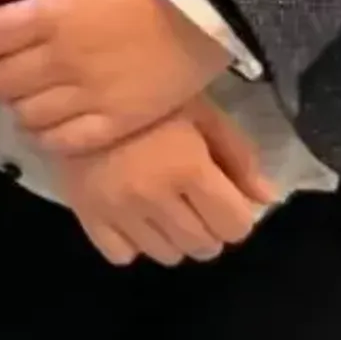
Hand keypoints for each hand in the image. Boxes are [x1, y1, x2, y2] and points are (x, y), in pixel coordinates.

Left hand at [0, 0, 231, 157]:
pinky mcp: (117, 122)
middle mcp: (62, 60)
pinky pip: (62, 141)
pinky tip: (47, 118)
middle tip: (2, 61)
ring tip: (26, 89)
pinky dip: (44, 134)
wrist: (204, 1)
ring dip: (15, 102)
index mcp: (47, 14)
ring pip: (25, 114)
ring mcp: (90, 96)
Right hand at [59, 100, 274, 267]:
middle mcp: (154, 196)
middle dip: (208, 227)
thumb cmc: (149, 95)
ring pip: (167, 256)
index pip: (235, 227)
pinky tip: (133, 214)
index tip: (224, 196)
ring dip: (173, 236)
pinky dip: (133, 241)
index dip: (236, 214)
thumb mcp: (200, 111)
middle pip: (204, 247)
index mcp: (188, 168)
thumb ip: (237, 154)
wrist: (74, 83)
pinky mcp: (86, 214)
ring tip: (164, 205)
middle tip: (194, 199)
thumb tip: (266, 197)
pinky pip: (122, 255)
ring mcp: (118, 210)